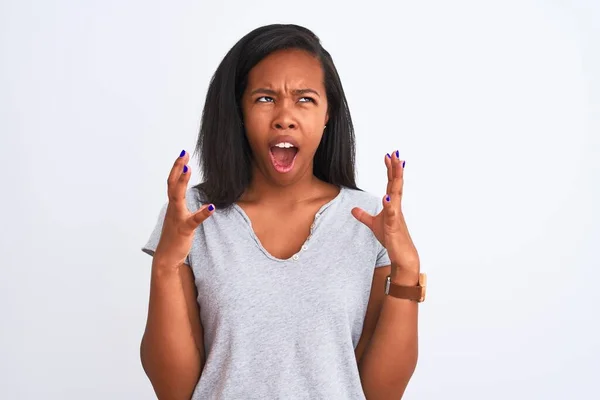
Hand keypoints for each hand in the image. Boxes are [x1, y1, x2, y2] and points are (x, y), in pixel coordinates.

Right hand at [153, 150, 214, 269]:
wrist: (166, 258)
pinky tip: (211, 207)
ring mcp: (177, 218)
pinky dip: (201, 213)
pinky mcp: (184, 229)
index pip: (173, 183)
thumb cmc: (175, 239)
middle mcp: (173, 209)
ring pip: (177, 197)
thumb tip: (207, 206)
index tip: (183, 155)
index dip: (177, 168)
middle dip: (177, 168)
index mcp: (173, 206)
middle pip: (172, 184)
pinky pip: (193, 220)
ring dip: (182, 182)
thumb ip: (193, 212)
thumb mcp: (185, 222)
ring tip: (188, 169)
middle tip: (184, 153)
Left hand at [351, 151, 419, 274]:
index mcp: (392, 204)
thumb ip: (364, 216)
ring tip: (397, 166)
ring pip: (396, 194)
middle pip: (395, 183)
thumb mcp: (374, 225)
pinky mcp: (394, 226)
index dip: (389, 170)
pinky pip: (392, 214)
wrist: (402, 255)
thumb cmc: (392, 239)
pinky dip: (389, 205)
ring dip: (396, 179)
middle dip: (395, 168)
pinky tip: (386, 197)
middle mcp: (396, 207)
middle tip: (395, 152)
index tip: (388, 156)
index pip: (390, 183)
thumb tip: (353, 209)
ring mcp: (396, 215)